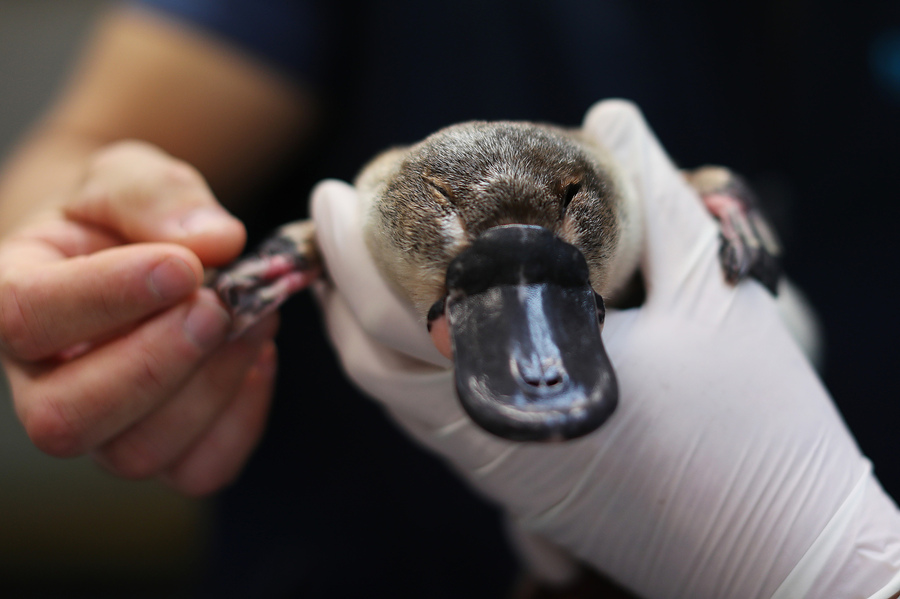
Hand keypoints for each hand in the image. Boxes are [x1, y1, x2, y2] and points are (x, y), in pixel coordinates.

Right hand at [0, 141, 276, 495]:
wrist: (143, 254)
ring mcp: (101, 426)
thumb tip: (214, 241)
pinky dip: (243, 419)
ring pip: (137, 451)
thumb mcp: (131, 176)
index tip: (183, 268)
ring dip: (211, 386)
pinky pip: (199, 469)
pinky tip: (257, 358)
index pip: (25, 316)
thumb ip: (158, 197)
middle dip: (157, 364)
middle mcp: (41, 379)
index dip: (106, 297)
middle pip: (67, 418)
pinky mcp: (161, 448)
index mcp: (13, 296)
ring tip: (254, 318)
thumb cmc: (123, 218)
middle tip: (219, 305)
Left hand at [311, 100, 899, 597]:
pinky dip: (394, 371)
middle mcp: (486, 428)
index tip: (340, 192)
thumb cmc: (753, 428)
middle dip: (337, 283)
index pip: (399, 306)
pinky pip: (420, 424)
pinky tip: (420, 332)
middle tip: (338, 218)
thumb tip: (610, 121)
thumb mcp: (713, 296)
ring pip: (387, 397)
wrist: (775, 554)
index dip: (352, 246)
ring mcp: (490, 467)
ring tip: (356, 271)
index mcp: (524, 371)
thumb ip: (655, 200)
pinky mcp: (509, 487)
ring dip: (358, 330)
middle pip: (369, 356)